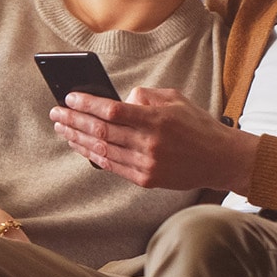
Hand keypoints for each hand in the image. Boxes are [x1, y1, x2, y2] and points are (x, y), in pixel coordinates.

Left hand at [50, 87, 258, 192]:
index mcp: (157, 120)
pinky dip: (92, 155)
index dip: (87, 104)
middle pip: (101, 131)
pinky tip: (80, 145)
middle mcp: (150, 143)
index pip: (112, 111)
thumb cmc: (197, 125)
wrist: (221, 159)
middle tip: (56, 113)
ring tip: (62, 128)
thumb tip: (117, 100)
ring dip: (77, 139)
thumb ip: (145, 97)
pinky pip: (112, 166)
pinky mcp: (146, 179)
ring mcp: (147, 163)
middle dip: (73, 121)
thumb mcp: (175, 99)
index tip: (69, 97)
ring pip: (102, 150)